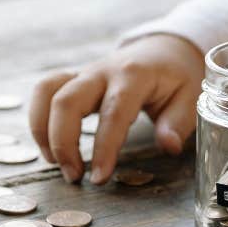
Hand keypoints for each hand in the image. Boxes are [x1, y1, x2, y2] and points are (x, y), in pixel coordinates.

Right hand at [29, 33, 204, 184]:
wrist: (163, 48)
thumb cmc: (176, 76)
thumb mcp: (189, 97)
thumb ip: (178, 122)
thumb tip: (167, 146)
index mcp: (134, 75)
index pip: (113, 111)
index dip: (104, 146)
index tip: (99, 178)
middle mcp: (103, 70)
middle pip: (67, 100)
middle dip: (63, 142)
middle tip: (74, 177)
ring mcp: (85, 72)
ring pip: (47, 91)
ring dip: (43, 130)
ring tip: (56, 163)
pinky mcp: (74, 78)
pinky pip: (45, 89)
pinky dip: (38, 117)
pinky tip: (49, 145)